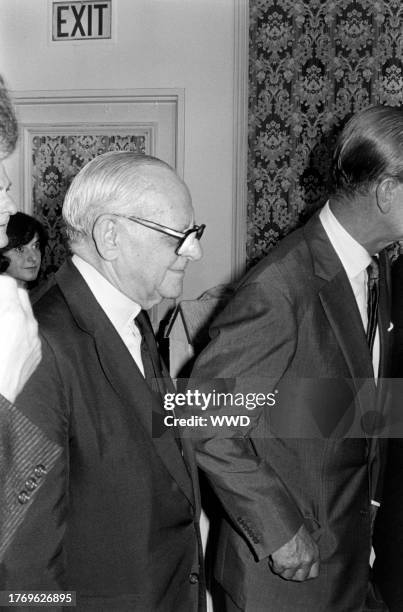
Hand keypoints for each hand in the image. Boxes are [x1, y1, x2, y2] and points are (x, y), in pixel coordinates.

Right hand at [0, 277, 40, 401]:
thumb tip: (1, 295)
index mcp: (10, 314)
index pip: (8, 280)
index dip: (0, 277)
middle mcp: (28, 322)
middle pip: (20, 291)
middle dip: (6, 289)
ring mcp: (35, 338)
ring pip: (27, 311)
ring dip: (13, 308)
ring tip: (2, 316)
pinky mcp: (37, 352)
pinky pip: (30, 331)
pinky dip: (20, 327)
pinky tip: (7, 336)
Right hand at [269, 524, 319, 580]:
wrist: (282, 521)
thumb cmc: (292, 526)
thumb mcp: (306, 538)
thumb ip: (306, 551)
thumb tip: (300, 561)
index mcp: (314, 553)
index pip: (314, 573)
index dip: (305, 574)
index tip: (298, 571)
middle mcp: (307, 560)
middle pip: (300, 578)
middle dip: (292, 574)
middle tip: (286, 567)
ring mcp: (295, 563)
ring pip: (287, 576)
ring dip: (282, 569)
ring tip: (278, 559)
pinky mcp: (283, 563)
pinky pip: (277, 570)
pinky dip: (273, 565)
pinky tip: (272, 557)